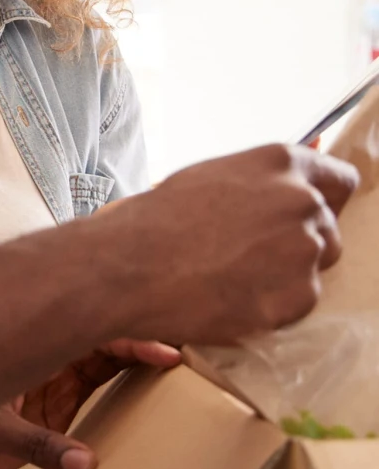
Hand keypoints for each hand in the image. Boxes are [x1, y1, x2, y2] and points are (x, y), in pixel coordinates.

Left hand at [18, 337, 180, 435]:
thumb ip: (38, 444)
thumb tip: (88, 462)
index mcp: (32, 353)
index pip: (90, 336)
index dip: (131, 342)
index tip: (168, 355)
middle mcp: (46, 364)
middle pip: (102, 344)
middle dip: (140, 343)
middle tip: (185, 349)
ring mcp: (51, 387)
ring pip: (101, 365)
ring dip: (134, 364)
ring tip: (174, 366)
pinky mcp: (52, 412)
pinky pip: (93, 394)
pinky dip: (119, 392)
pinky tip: (146, 394)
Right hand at [91, 144, 357, 345]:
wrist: (129, 267)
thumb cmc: (154, 220)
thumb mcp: (208, 179)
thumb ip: (257, 183)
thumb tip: (280, 192)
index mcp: (280, 163)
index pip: (340, 178)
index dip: (325, 198)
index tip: (308, 214)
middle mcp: (302, 201)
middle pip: (327, 229)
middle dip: (295, 242)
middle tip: (247, 254)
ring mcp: (304, 251)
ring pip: (314, 267)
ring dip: (285, 275)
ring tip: (232, 277)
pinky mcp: (297, 297)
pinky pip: (298, 303)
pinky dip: (271, 305)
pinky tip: (230, 297)